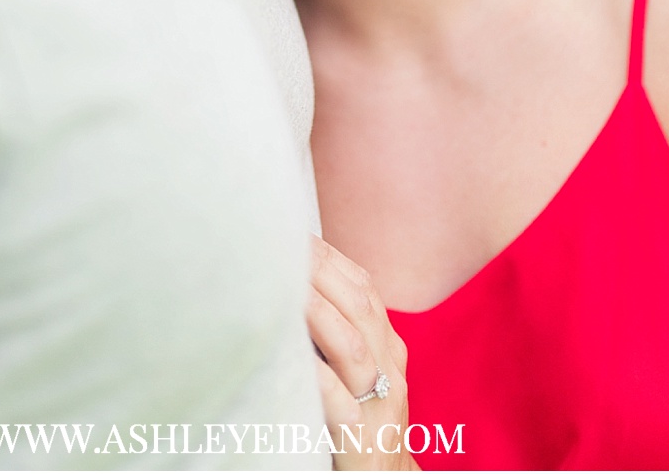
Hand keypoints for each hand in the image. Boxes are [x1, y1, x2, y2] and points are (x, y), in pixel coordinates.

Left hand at [307, 235, 414, 470]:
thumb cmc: (354, 418)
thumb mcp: (350, 367)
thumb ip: (329, 327)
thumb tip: (284, 278)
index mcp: (386, 346)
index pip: (362, 287)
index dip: (328, 256)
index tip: (291, 229)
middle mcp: (389, 369)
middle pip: (360, 307)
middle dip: (320, 272)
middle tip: (279, 244)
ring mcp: (379, 405)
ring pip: (352, 348)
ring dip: (317, 313)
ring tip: (284, 288)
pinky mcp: (362, 440)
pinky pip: (340, 404)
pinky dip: (316, 377)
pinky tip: (290, 354)